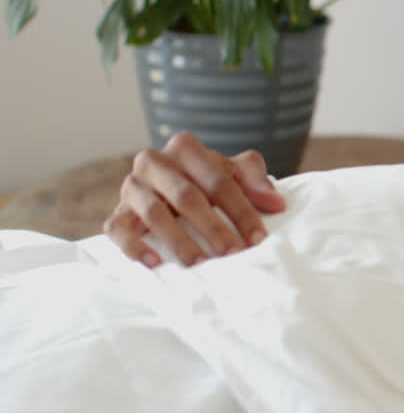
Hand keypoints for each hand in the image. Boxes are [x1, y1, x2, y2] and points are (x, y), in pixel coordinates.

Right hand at [103, 132, 286, 266]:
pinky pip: (117, 229)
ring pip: (154, 213)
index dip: (242, 211)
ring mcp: (132, 186)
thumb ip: (255, 181)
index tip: (259, 239)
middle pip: (187, 196)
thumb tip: (276, 203)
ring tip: (201, 264)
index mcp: (185, 148)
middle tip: (233, 254)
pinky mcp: (118, 211)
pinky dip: (134, 247)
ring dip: (179, 241)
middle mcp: (153, 162)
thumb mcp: (234, 172)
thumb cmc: (207, 180)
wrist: (169, 188)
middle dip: (213, 227)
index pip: (219, 181)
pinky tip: (156, 264)